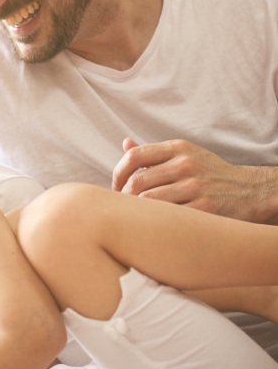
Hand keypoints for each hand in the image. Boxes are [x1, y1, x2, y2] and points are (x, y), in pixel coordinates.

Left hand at [112, 138, 277, 222]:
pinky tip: (153, 225)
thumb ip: (154, 153)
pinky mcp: (204, 209)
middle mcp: (186, 164)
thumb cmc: (211, 174)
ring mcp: (195, 187)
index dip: (118, 174)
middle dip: (124, 197)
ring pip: (149, 201)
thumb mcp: (186, 154)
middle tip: (124, 207)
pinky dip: (155, 222)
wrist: (251, 191)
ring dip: (136, 212)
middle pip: (137, 182)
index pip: (134, 156)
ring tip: (136, 217)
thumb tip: (125, 143)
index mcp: (178, 148)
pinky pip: (168, 217)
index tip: (116, 186)